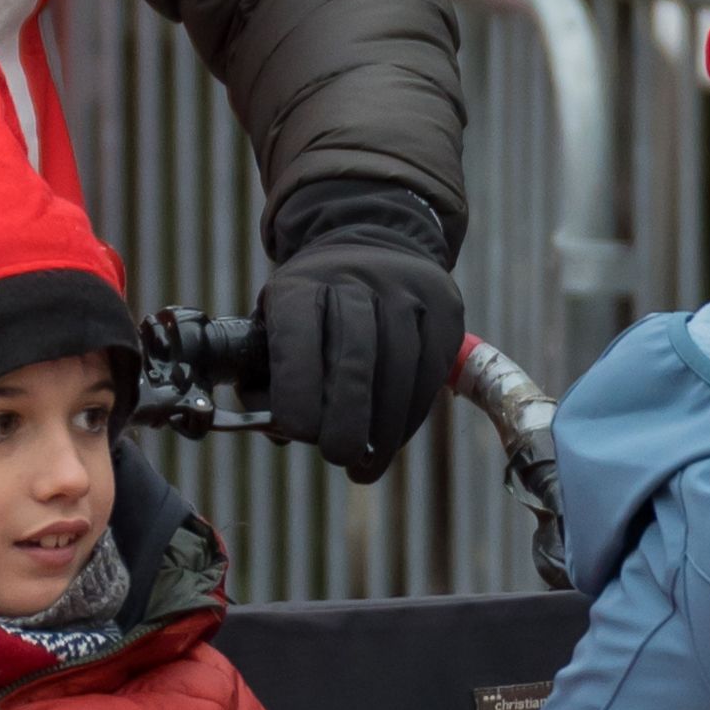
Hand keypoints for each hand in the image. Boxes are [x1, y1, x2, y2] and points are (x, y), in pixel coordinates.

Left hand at [256, 192, 461, 480]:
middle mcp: (354, 278)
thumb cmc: (313, 308)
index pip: (297, 337)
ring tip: (364, 466)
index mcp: (301, 284)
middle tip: (338, 457)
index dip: (297, 390)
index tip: (299, 433)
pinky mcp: (443, 305)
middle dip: (346, 416)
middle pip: (354, 354)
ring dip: (383, 428)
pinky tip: (391, 440)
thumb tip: (280, 433)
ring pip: (399, 367)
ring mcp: (405, 289)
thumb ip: (266, 377)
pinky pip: (430, 371)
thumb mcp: (275, 323)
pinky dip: (410, 414)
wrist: (374, 243)